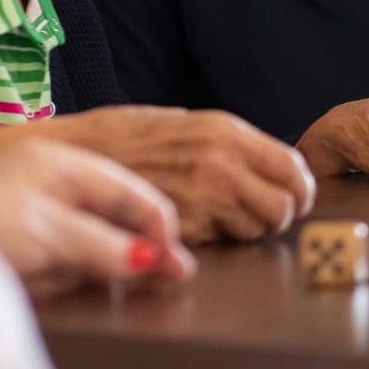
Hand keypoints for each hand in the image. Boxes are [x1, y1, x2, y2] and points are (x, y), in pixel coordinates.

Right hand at [0, 105, 316, 245]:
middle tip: (258, 215)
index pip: (293, 168)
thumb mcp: (182, 123)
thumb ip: (226, 144)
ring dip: (248, 231)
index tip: (296, 197)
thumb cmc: (122, 137)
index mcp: (224, 131)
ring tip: (220, 219)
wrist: (68, 159)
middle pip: (284, 206)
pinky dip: (215, 242)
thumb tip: (266, 161)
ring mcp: (202, 200)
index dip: (300, 189)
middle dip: (277, 215)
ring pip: (258, 231)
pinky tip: (192, 228)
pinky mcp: (182, 231)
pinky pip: (221, 245)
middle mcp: (220, 163)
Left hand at [0, 138, 196, 298]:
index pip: (129, 190)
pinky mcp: (23, 235)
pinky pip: (75, 245)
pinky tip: (103, 278)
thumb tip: (155, 260)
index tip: (177, 263)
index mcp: (58, 162)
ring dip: (121, 253)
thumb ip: (103, 247)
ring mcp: (36, 205)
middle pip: (117, 208)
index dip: (159, 225)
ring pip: (99, 229)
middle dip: (145, 239)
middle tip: (174, 274)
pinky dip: (94, 261)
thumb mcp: (48, 238)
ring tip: (145, 277)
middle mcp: (50, 177)